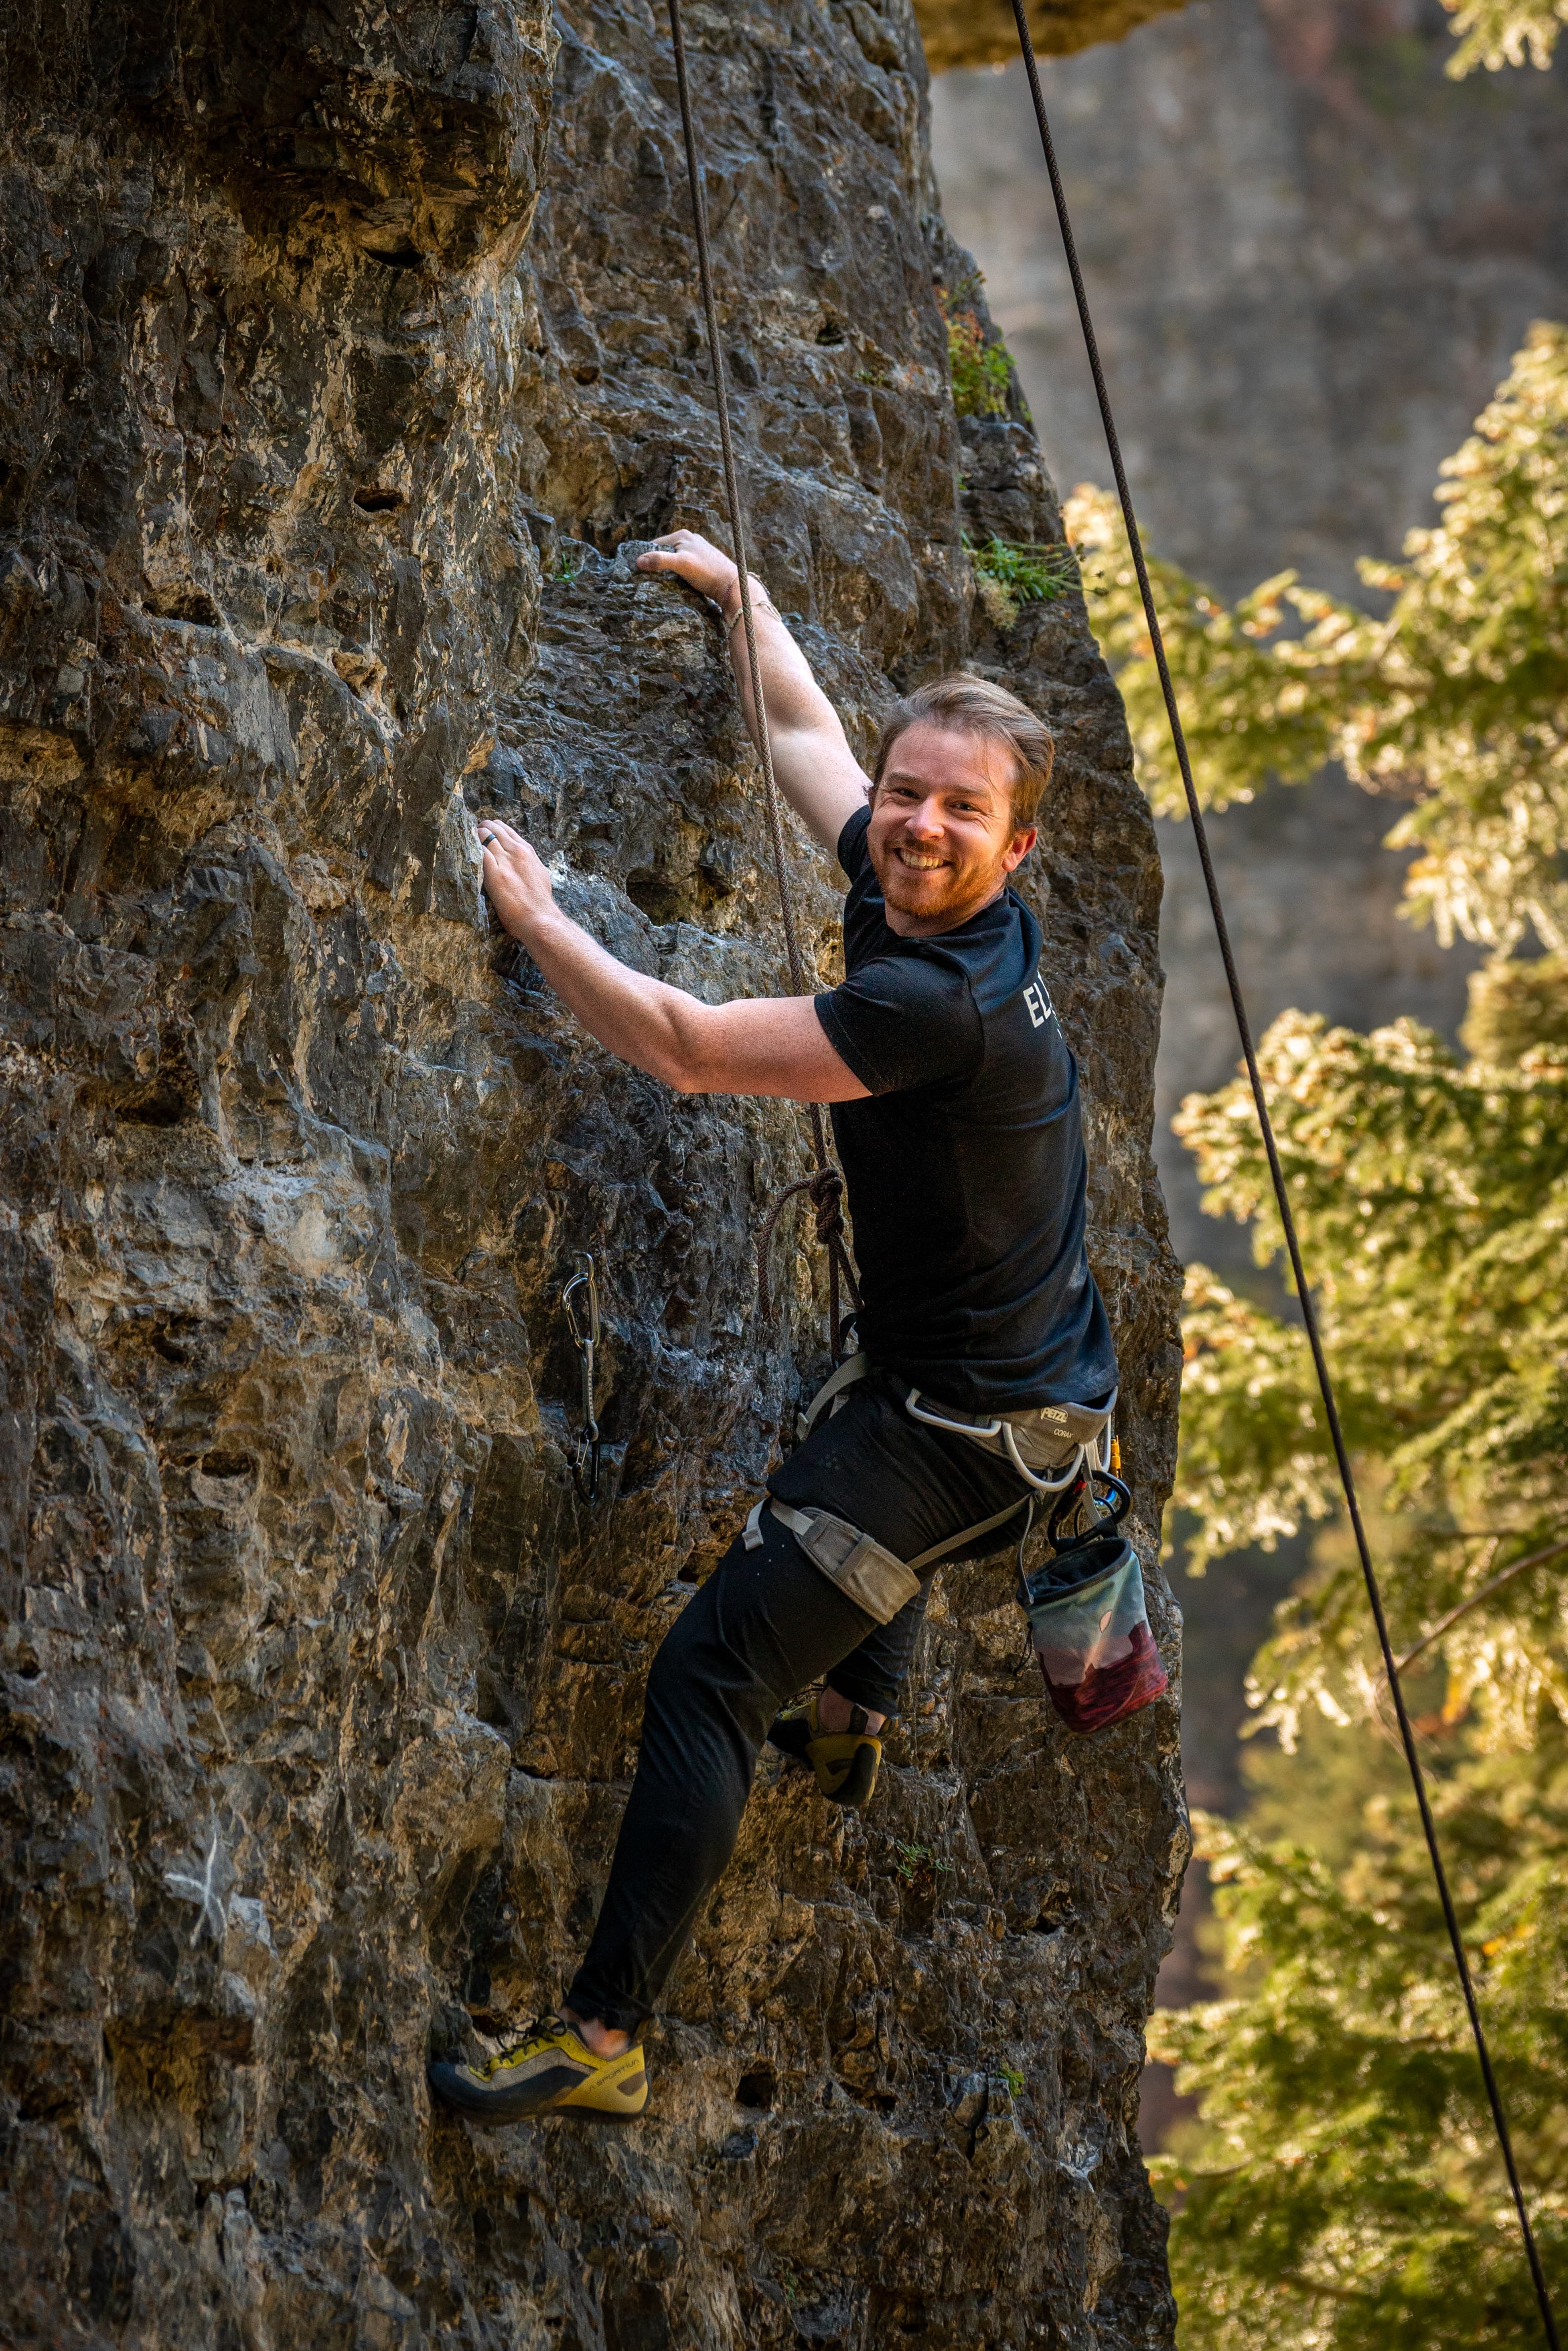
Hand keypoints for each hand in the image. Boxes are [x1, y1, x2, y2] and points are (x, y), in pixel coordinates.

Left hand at [476, 817, 555, 940]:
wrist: (540, 918)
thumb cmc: (540, 901)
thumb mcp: (539, 873)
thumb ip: (527, 863)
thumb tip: (521, 861)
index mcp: (527, 850)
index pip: (505, 828)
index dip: (491, 828)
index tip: (482, 834)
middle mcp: (516, 851)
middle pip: (492, 827)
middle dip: (479, 829)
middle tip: (470, 837)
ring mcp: (505, 861)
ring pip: (483, 835)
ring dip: (472, 838)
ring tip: (464, 845)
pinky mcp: (494, 875)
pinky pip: (478, 853)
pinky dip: (470, 851)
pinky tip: (464, 856)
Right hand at [636, 528, 739, 606]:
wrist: (731, 585)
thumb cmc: (708, 572)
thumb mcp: (682, 564)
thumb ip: (660, 560)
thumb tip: (638, 561)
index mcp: (683, 534)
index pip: (655, 544)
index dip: (647, 557)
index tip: (640, 572)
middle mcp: (689, 539)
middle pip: (664, 552)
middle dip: (657, 564)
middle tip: (649, 579)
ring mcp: (696, 551)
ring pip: (673, 560)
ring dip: (666, 570)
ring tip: (662, 583)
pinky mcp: (701, 563)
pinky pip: (682, 566)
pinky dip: (676, 574)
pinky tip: (676, 583)